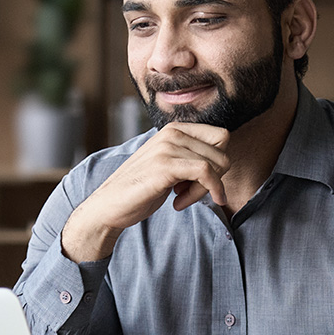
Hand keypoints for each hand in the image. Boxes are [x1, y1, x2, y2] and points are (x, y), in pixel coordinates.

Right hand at [62, 122, 229, 261]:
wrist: (109, 205)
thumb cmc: (141, 188)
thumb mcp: (170, 165)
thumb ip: (191, 157)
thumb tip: (224, 161)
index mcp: (174, 129)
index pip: (221, 137)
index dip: (218, 162)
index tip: (200, 181)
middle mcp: (172, 132)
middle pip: (222, 152)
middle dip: (214, 178)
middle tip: (190, 193)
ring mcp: (168, 147)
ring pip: (215, 165)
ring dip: (204, 190)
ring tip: (181, 199)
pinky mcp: (165, 165)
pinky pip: (206, 173)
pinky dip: (204, 192)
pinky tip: (180, 204)